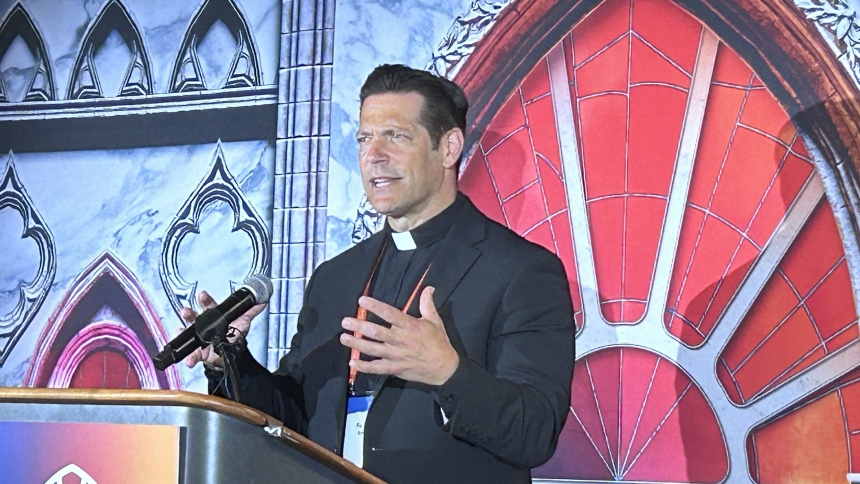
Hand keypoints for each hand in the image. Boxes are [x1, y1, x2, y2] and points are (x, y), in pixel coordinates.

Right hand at [182, 290, 265, 368]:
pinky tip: (189, 361)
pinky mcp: (199, 352)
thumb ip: (251, 311)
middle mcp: (203, 325)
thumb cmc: (233, 332)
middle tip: (186, 311)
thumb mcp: (243, 321)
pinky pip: (192, 355)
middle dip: (189, 313)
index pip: (208, 305)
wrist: (231, 352)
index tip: (202, 295)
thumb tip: (263, 300)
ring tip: (179, 332)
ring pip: (188, 334)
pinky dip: (190, 358)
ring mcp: (199, 338)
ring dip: (182, 333)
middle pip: (194, 317)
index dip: (205, 300)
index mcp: (213, 316)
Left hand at [339, 286, 458, 385]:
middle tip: (345, 321)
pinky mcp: (395, 368)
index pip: (390, 314)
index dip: (375, 306)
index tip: (362, 300)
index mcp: (410, 326)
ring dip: (357, 344)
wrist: (444, 368)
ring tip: (343, 338)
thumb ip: (427, 304)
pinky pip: (377, 368)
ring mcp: (397, 356)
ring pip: (373, 349)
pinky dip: (364, 367)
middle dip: (360, 326)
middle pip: (377, 332)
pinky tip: (353, 363)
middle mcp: (401, 340)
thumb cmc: (439, 342)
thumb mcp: (435, 320)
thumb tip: (428, 287)